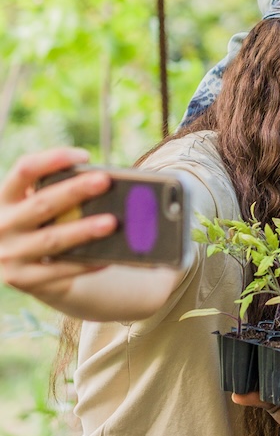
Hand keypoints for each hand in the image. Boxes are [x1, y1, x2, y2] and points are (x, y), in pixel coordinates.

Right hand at [0, 149, 114, 300]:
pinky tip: (108, 257)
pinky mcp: (24, 280)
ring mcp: (10, 255)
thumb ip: (59, 194)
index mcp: (5, 199)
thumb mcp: (38, 207)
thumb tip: (102, 185)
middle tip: (105, 180)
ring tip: (112, 222)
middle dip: (74, 191)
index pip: (24, 170)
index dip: (52, 159)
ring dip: (83, 230)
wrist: (24, 270)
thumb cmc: (42, 225)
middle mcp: (2, 225)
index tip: (83, 155)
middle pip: (42, 204)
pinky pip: (60, 271)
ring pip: (52, 240)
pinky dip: (85, 263)